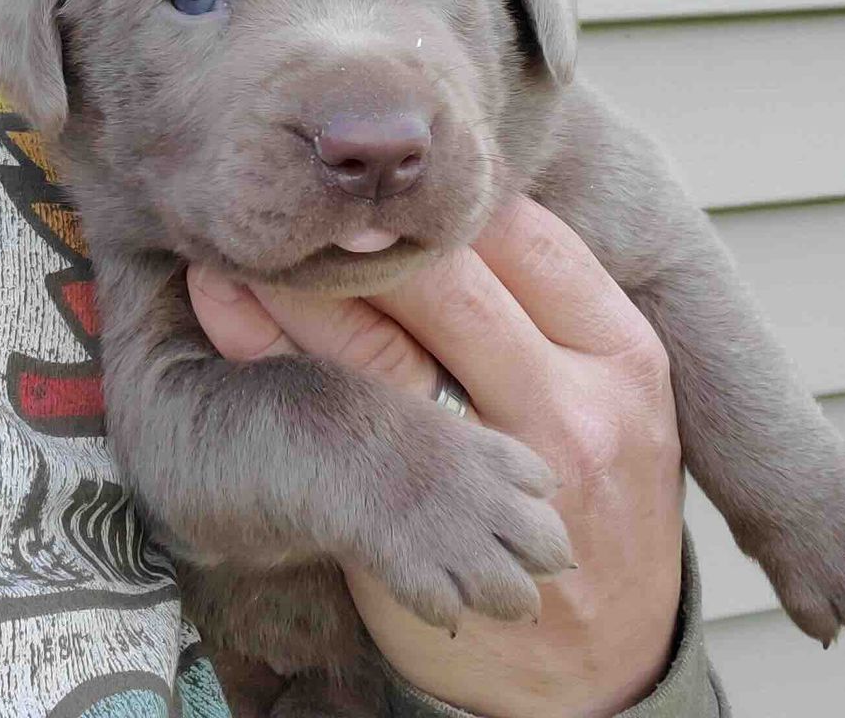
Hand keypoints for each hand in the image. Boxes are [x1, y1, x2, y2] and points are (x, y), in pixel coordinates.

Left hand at [188, 197, 684, 717]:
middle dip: (356, 228)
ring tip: (232, 232)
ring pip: (377, 341)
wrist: (596, 673)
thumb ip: (546, 310)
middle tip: (290, 187)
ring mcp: (503, 472)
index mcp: (623, 353)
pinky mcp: (434, 531)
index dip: (439, 198)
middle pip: (442, 277)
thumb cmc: (595, 509)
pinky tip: (221, 310)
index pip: (525, 235)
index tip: (379, 176)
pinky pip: (334, 421)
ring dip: (292, 278)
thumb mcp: (611, 400)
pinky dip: (268, 352)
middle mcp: (573, 402)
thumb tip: (449, 201)